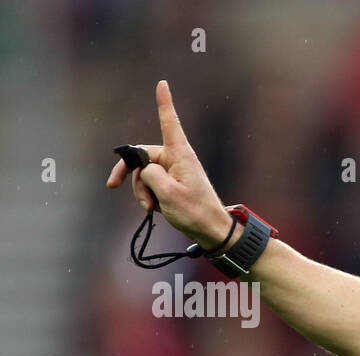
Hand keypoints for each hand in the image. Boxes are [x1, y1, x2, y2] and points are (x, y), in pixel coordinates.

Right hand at [105, 80, 236, 249]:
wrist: (211, 231)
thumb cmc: (195, 212)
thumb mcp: (167, 193)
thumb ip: (149, 175)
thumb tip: (144, 169)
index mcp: (180, 154)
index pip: (169, 123)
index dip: (164, 103)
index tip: (162, 83)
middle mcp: (176, 158)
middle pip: (141, 156)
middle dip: (129, 175)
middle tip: (112, 186)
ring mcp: (173, 172)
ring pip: (142, 174)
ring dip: (140, 191)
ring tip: (150, 207)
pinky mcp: (170, 183)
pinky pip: (149, 184)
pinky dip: (147, 196)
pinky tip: (155, 208)